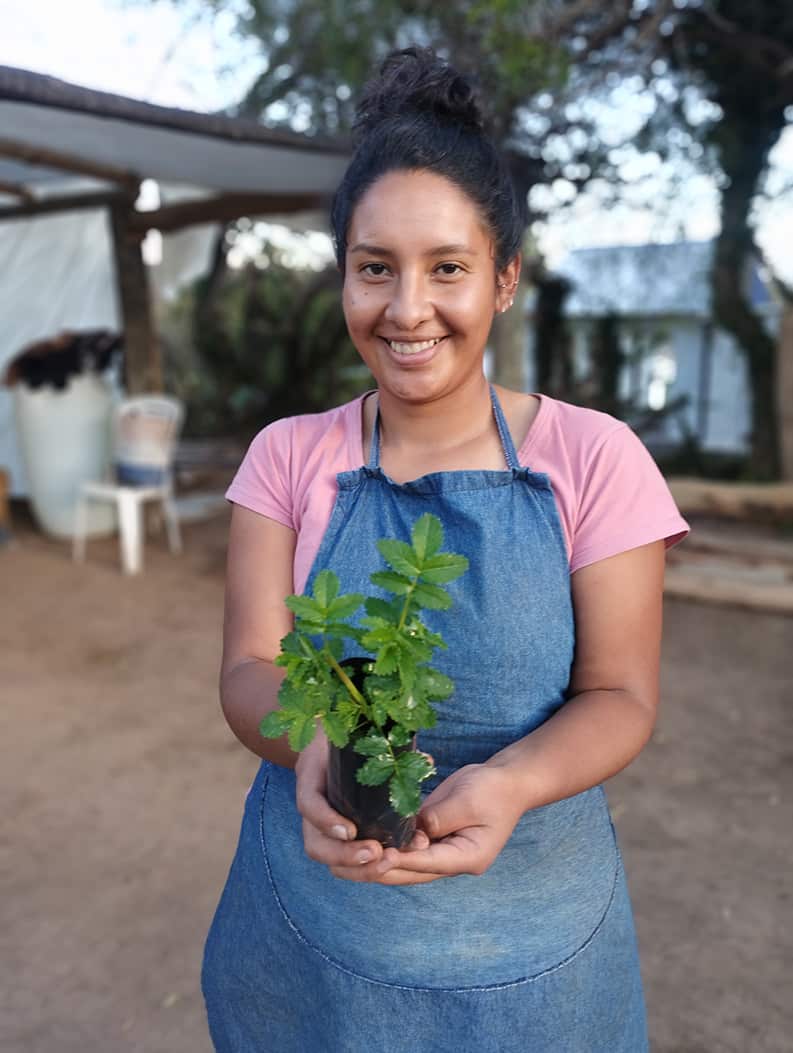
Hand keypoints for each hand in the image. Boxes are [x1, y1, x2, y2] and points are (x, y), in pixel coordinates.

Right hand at [295, 731, 429, 877]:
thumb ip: (390, 746)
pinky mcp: (333, 834)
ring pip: (326, 857)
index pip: (307, 802)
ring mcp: (318, 824)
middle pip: (314, 843)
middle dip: (344, 855)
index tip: (350, 830)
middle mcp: (312, 805)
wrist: (337, 739)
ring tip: (386, 863)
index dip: (325, 820)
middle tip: (375, 853)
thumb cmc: (351, 736)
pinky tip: (389, 862)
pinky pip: (341, 858)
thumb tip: (426, 761)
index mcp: (311, 775)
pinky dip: (363, 865)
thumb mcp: (359, 733)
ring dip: (355, 867)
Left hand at [348, 763, 525, 885]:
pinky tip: (360, 840)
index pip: (426, 863)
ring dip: (376, 861)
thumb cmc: (492, 790)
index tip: (376, 854)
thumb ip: (439, 817)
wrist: (506, 782)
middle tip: (346, 862)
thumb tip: (412, 831)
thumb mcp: (468, 801)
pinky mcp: (433, 837)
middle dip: (378, 869)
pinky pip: (405, 848)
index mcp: (468, 857)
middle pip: (409, 872)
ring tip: (344, 857)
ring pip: (403, 864)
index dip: (400, 860)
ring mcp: (442, 852)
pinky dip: (385, 845)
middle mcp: (452, 861)